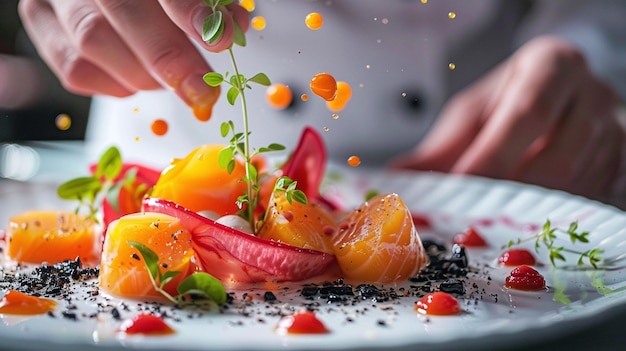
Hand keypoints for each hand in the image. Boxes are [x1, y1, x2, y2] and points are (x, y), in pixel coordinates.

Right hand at [18, 0, 248, 112]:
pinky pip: (74, 69)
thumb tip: (233, 26)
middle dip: (167, 57)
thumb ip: (212, 2)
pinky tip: (137, 80)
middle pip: (120, 9)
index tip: (218, 40)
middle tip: (201, 89)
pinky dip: (115, 85)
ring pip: (91, 42)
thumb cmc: (157, 0)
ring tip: (170, 81)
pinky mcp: (39, 20)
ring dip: (141, 74)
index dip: (188, 10)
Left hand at [391, 36, 624, 200]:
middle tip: (471, 218)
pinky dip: (551, 217)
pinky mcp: (620, 161)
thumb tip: (398, 179)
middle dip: (509, 194)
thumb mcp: (472, 114)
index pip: (526, 115)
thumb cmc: (508, 100)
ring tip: (490, 224)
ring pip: (575, 186)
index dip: (491, 159)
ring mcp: (613, 130)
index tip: (458, 190)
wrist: (555, 93)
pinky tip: (522, 222)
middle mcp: (592, 95)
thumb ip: (440, 148)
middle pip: (556, 157)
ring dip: (529, 212)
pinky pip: (587, 199)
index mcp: (552, 66)